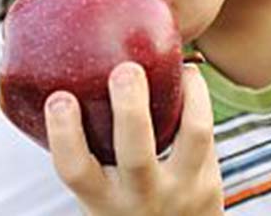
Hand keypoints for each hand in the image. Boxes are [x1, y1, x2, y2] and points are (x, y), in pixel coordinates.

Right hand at [43, 62, 223, 215]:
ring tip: (182, 68)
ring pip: (193, 136)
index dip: (64, 134)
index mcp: (102, 200)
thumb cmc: (127, 208)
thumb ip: (90, 153)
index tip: (60, 97)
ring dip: (190, 95)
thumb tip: (64, 85)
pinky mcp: (210, 182)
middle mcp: (141, 198)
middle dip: (130, 108)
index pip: (75, 170)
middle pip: (136, 154)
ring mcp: (181, 191)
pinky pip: (208, 134)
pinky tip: (190, 80)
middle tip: (125, 70)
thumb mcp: (101, 194)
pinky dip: (199, 101)